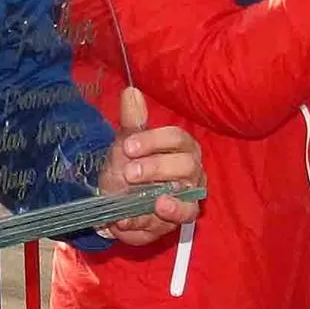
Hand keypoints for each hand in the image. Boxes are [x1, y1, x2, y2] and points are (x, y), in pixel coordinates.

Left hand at [98, 86, 204, 245]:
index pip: (177, 138)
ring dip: (169, 197)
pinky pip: (184, 217)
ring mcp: (191, 194)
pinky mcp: (184, 216)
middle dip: (158, 168)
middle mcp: (192, 168)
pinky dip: (168, 216)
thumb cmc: (129, 167)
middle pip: (186, 165)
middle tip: (130, 172)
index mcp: (180, 145)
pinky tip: (156, 212)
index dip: (154, 141)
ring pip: (190, 194)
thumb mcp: (126, 144)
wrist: (117, 203)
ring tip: (153, 199)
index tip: (128, 146)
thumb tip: (130, 91)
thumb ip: (131, 121)